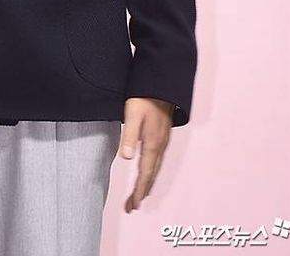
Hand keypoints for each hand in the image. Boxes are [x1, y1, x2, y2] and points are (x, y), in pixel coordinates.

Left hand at [118, 97, 173, 211]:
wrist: (161, 83)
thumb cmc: (144, 97)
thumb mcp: (132, 115)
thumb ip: (129, 136)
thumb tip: (126, 158)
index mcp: (153, 143)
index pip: (145, 173)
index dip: (139, 190)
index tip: (133, 206)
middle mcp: (160, 145)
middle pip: (151, 174)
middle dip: (142, 191)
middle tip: (132, 206)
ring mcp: (163, 140)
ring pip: (156, 167)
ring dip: (147, 183)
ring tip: (140, 195)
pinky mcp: (162, 134)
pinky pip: (158, 159)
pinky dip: (152, 171)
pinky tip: (149, 170)